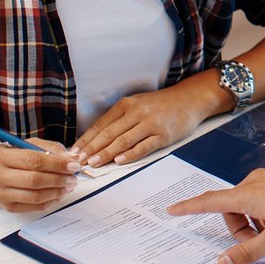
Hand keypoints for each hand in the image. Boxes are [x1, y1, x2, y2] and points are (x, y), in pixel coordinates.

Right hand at [0, 139, 79, 211]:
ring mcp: (2, 194)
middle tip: (73, 177)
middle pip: (35, 180)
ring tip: (69, 185)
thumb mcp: (25, 145)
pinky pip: (34, 207)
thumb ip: (49, 149)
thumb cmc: (9, 157)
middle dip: (59, 179)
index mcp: (3, 157)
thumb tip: (70, 159)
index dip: (56, 164)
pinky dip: (51, 201)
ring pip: (35, 196)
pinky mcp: (7, 207)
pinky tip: (58, 194)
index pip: (33, 160)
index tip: (73, 165)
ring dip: (58, 192)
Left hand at [71, 79, 221, 166]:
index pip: (101, 124)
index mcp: (126, 104)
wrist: (190, 99)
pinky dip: (130, 154)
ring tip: (93, 163)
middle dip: (91, 149)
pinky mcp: (163, 135)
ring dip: (106, 153)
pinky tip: (119, 160)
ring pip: (123, 140)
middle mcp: (136, 112)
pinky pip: (143, 146)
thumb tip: (98, 138)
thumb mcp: (138, 103)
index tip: (74, 151)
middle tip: (78, 161)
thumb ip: (120, 118)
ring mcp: (150, 124)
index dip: (86, 139)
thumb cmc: (161, 104)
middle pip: (108, 133)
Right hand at [166, 164, 264, 263]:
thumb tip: (222, 262)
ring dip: (254, 223)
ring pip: (248, 205)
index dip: (189, 207)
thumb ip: (247, 252)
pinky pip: (262, 198)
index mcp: (247, 195)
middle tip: (259, 244)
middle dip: (239, 230)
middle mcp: (254, 183)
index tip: (173, 209)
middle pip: (231, 210)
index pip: (209, 202)